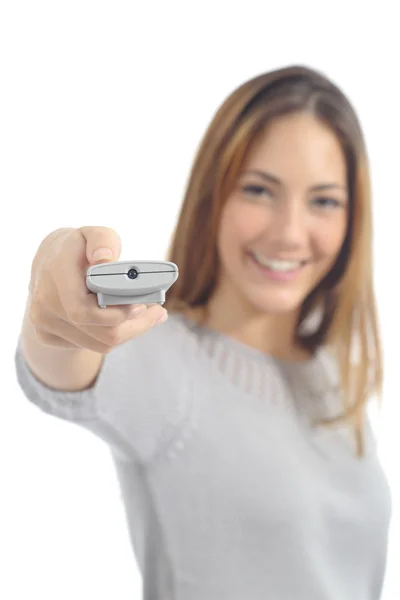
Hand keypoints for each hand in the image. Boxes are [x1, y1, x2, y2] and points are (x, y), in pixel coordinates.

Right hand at [27, 226, 167, 351]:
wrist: (47, 265)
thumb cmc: (78, 248)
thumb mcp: (92, 233)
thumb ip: (103, 240)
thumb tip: (106, 259)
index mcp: (56, 273)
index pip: (84, 309)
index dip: (117, 313)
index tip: (142, 304)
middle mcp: (45, 301)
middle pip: (101, 332)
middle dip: (135, 325)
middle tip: (157, 312)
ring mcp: (44, 322)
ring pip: (101, 343)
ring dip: (131, 331)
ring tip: (150, 316)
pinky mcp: (48, 336)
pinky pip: (93, 345)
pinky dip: (115, 335)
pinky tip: (127, 321)